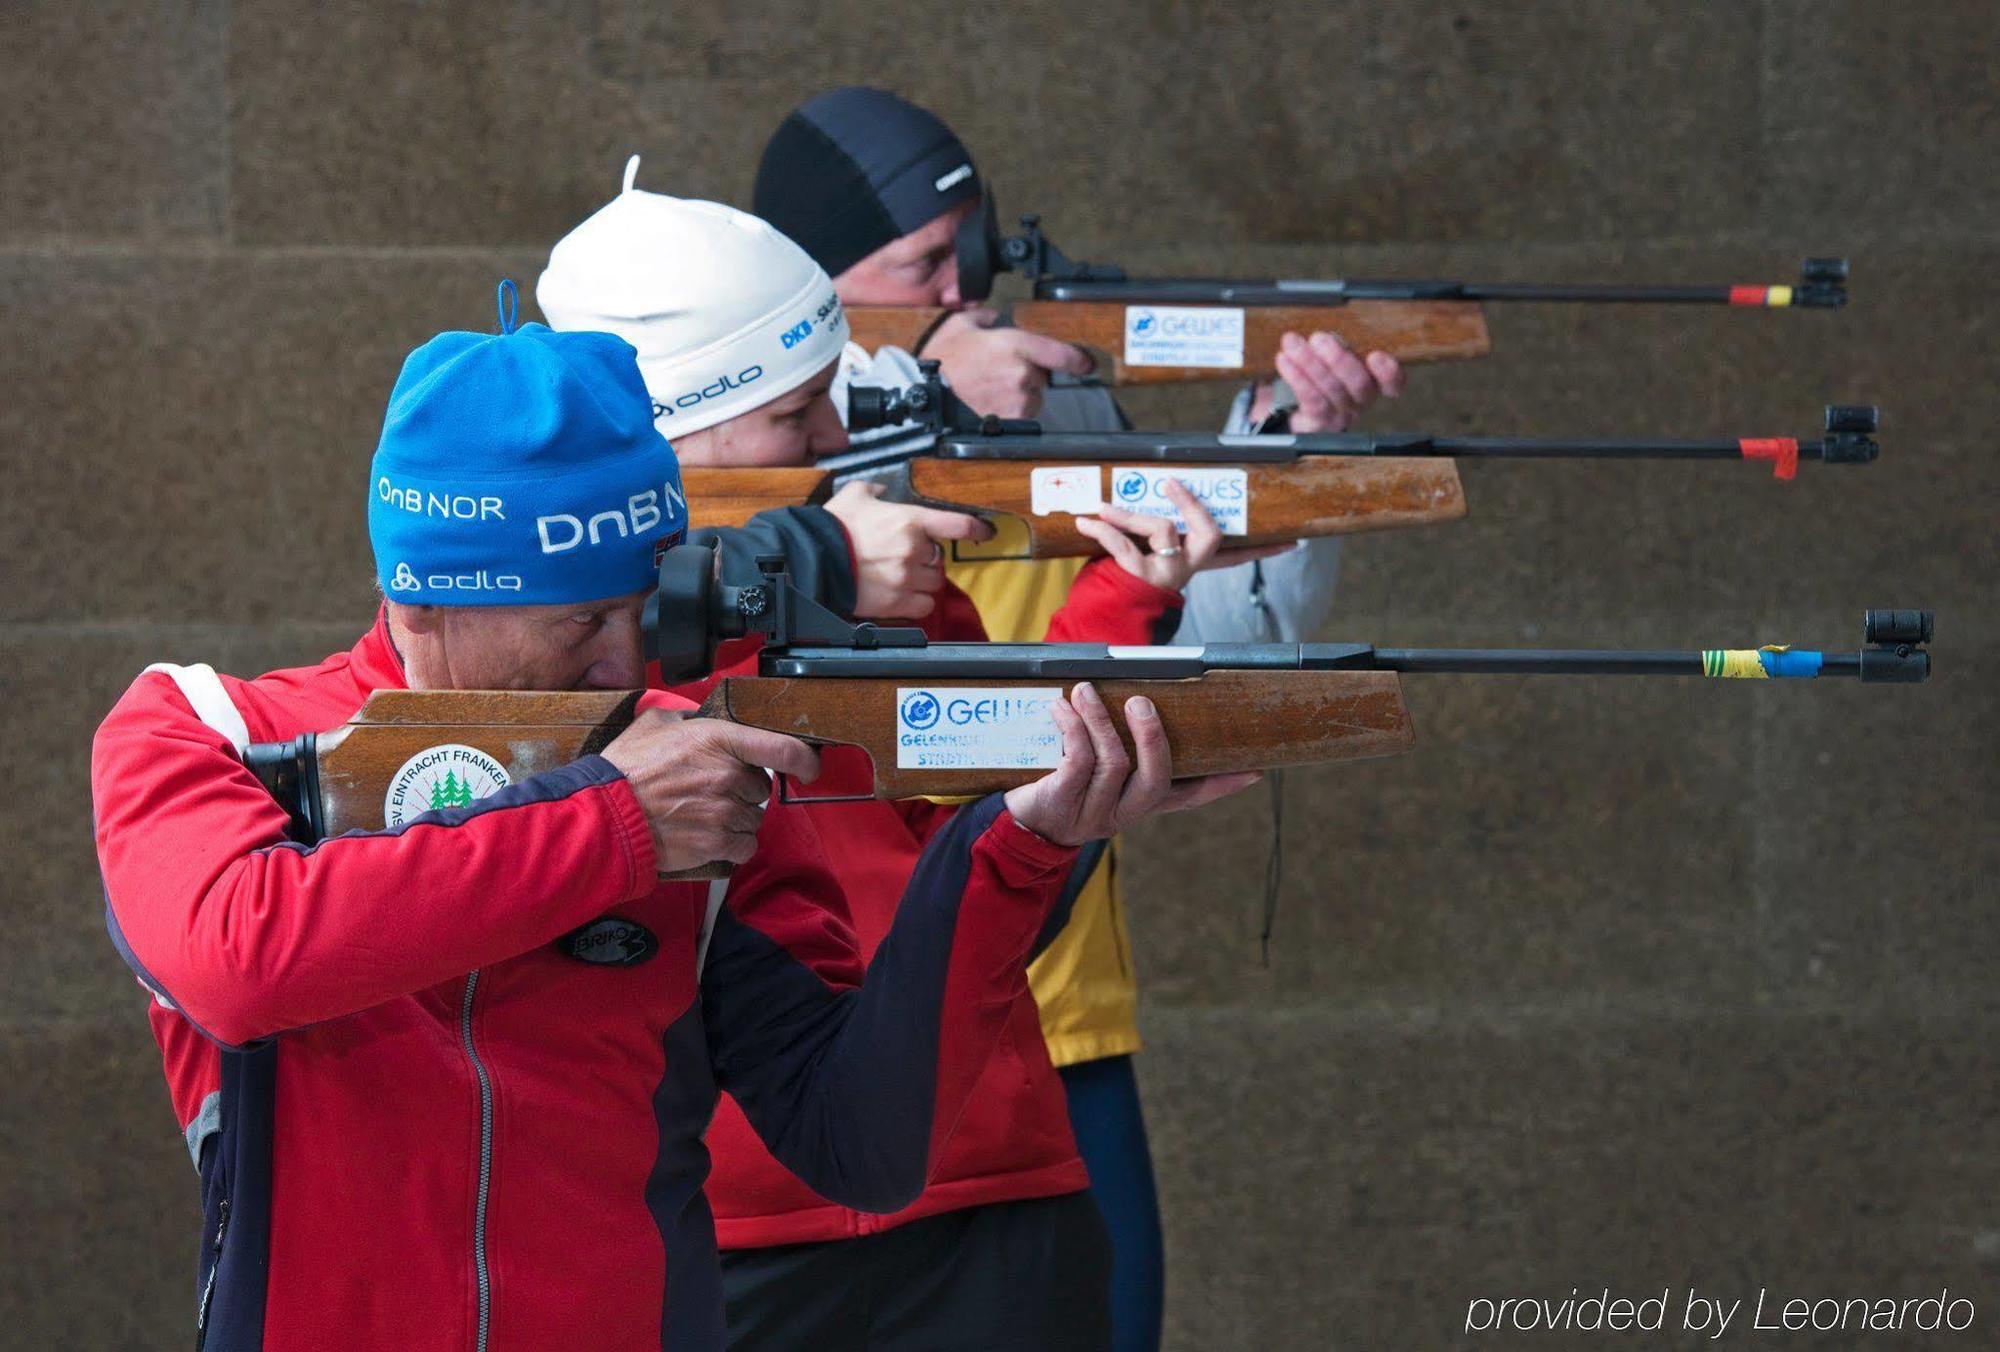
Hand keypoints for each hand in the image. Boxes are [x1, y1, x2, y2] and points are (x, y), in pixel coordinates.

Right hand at [602, 710, 820, 871]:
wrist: (607, 816)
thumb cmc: (626, 771)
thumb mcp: (654, 725)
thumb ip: (684, 717)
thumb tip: (694, 717)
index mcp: (719, 740)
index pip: (781, 747)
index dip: (804, 759)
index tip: (809, 767)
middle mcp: (728, 775)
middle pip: (760, 789)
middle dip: (743, 792)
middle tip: (710, 792)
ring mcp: (724, 811)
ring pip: (754, 820)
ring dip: (736, 820)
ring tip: (703, 816)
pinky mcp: (717, 843)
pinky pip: (745, 847)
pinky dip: (733, 846)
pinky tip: (709, 838)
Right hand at [825, 481, 993, 618]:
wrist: (812, 560)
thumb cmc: (831, 529)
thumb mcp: (854, 495)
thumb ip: (874, 491)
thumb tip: (881, 492)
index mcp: (908, 520)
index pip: (957, 524)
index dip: (976, 528)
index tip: (985, 531)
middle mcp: (913, 550)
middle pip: (939, 558)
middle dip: (926, 558)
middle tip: (904, 557)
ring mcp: (906, 578)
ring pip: (934, 583)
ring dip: (922, 580)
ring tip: (900, 576)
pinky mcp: (896, 603)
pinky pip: (924, 606)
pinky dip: (917, 602)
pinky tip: (901, 595)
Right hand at [922, 307, 1093, 418]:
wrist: (928, 396)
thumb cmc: (942, 361)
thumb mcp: (962, 324)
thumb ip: (986, 317)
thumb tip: (994, 317)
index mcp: (1014, 344)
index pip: (1061, 354)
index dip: (1079, 360)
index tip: (1086, 364)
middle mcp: (1022, 373)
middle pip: (1042, 375)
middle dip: (1029, 373)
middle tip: (1000, 370)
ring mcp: (1017, 400)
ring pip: (1032, 397)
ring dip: (1020, 393)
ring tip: (991, 388)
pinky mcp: (1010, 421)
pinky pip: (1021, 414)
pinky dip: (1010, 409)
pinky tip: (989, 402)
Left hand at [1003, 682, 1260, 846]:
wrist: (1016, 826)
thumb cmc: (1060, 785)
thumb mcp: (1095, 773)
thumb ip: (1119, 747)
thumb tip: (1134, 695)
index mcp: (1139, 805)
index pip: (1188, 798)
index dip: (1220, 786)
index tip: (1253, 771)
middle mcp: (1123, 812)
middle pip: (1155, 779)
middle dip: (1151, 737)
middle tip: (1140, 701)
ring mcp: (1094, 812)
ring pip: (1112, 762)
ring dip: (1099, 720)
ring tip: (1084, 690)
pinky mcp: (1061, 803)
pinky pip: (1076, 761)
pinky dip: (1072, 728)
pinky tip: (1062, 709)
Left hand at [1075, 480, 1295, 590]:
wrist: (1104, 609)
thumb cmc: (1128, 567)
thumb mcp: (1150, 547)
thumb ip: (1158, 526)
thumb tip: (1150, 488)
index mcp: (1195, 560)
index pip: (1237, 553)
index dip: (1265, 550)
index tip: (1290, 543)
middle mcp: (1187, 567)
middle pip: (1210, 533)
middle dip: (1192, 504)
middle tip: (1171, 484)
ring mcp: (1166, 573)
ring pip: (1161, 530)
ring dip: (1128, 514)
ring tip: (1103, 505)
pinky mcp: (1139, 577)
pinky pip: (1122, 546)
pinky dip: (1102, 530)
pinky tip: (1087, 521)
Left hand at [1249, 331, 1405, 432]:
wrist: (1292, 407)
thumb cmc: (1320, 372)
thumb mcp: (1332, 356)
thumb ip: (1337, 346)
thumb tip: (1328, 336)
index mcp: (1373, 382)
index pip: (1393, 383)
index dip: (1389, 372)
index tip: (1376, 355)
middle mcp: (1361, 401)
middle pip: (1359, 384)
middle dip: (1338, 359)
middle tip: (1318, 338)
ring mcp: (1341, 415)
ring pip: (1331, 389)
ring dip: (1309, 363)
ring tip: (1292, 343)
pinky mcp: (1318, 422)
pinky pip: (1310, 399)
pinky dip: (1296, 377)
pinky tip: (1284, 360)